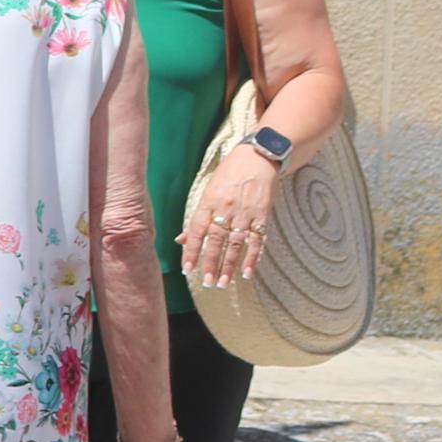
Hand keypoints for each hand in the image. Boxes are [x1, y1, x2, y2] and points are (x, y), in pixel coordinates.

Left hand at [183, 144, 278, 287]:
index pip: (197, 230)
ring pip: (236, 243)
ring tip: (224, 283)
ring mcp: (245, 212)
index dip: (191, 250)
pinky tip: (248, 273)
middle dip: (211, 263)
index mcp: (208, 202)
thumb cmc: (228, 176)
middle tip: (207, 283)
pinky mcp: (262, 215)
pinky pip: (257, 239)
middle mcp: (225, 208)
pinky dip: (253, 257)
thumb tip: (179, 240)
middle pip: (216, 239)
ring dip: (230, 265)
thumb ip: (196, 218)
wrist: (257, 158)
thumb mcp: (207, 192)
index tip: (187, 269)